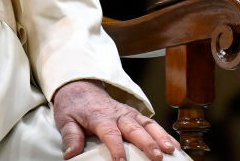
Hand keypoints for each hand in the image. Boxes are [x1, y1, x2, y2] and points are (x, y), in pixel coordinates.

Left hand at [52, 80, 178, 160]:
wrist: (79, 85)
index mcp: (99, 116)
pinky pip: (151, 123)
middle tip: (157, 157)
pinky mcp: (135, 115)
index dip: (116, 147)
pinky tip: (175, 146)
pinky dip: (164, 133)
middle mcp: (117, 114)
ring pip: (147, 124)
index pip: (109, 133)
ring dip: (160, 137)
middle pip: (133, 128)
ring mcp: (128, 113)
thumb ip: (71, 136)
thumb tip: (71, 154)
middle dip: (147, 143)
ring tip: (172, 151)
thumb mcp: (65, 119)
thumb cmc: (73, 105)